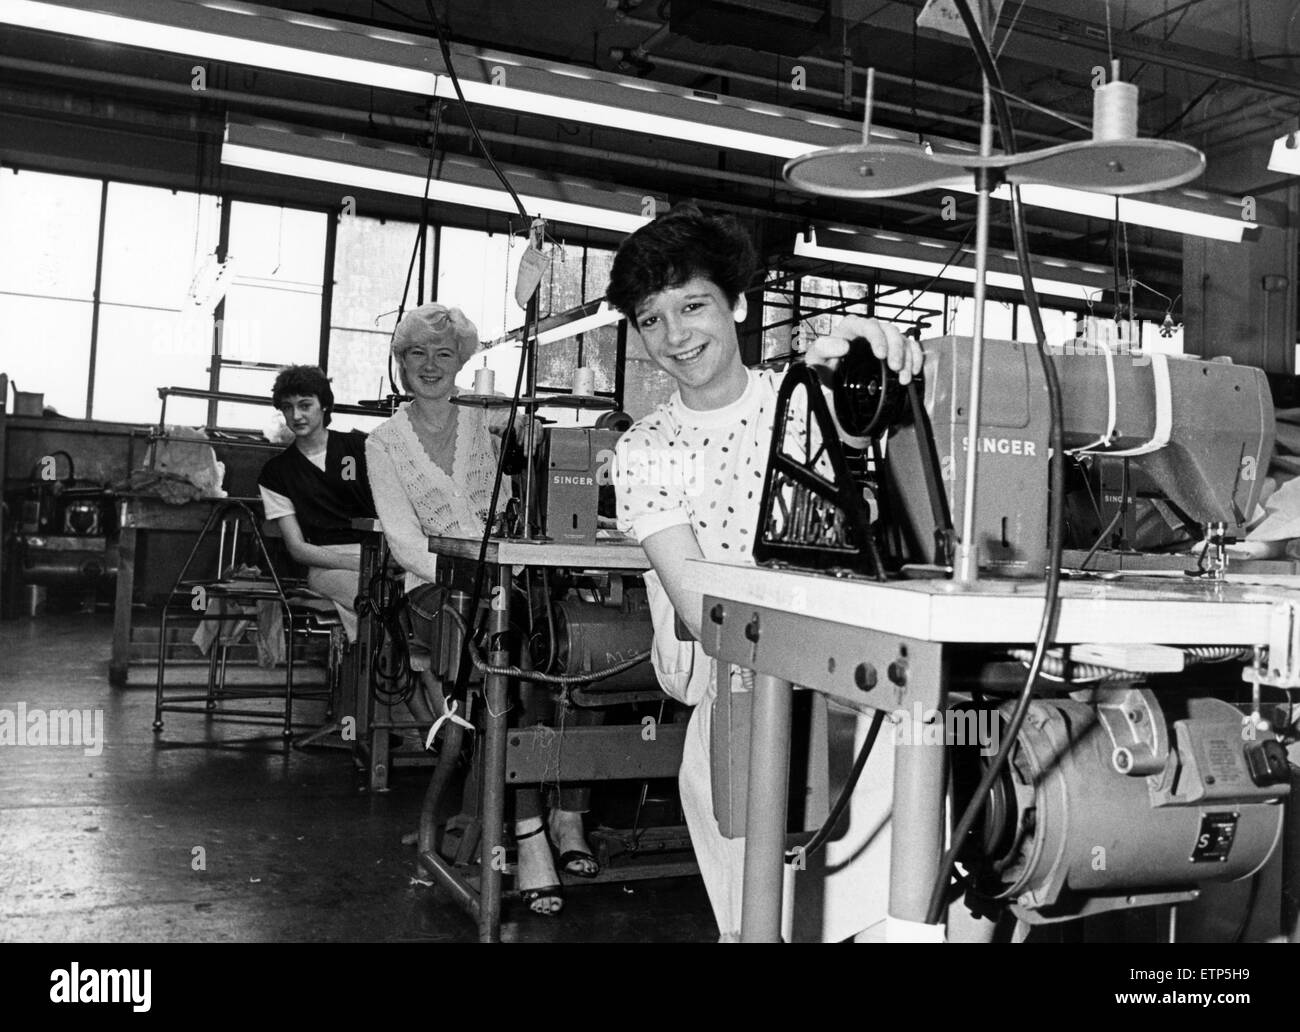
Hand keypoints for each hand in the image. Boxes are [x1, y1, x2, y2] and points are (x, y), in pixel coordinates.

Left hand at [807, 316, 924, 385]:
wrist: (831, 377)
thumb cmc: (823, 365)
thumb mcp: (816, 357)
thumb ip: (824, 348)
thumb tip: (843, 345)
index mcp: (851, 327)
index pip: (868, 325)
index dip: (878, 338)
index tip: (881, 354)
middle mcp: (869, 330)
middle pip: (890, 330)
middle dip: (896, 349)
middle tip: (895, 368)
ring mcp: (883, 339)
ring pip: (902, 339)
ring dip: (907, 358)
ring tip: (903, 377)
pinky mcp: (893, 349)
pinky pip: (910, 347)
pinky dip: (915, 358)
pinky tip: (912, 371)